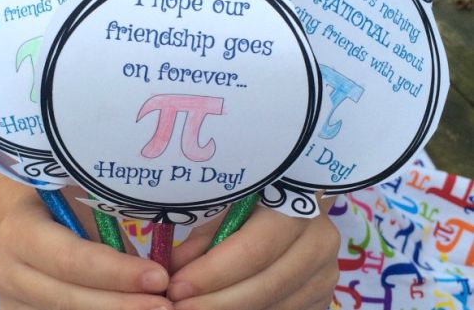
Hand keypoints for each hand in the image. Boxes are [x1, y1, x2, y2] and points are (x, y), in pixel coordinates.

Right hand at [0, 195, 172, 309]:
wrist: (28, 225)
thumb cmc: (66, 207)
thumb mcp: (83, 202)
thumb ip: (114, 224)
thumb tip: (170, 253)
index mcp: (20, 232)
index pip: (71, 259)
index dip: (117, 272)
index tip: (161, 277)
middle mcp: (6, 273)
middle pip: (70, 300)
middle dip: (123, 306)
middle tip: (168, 305)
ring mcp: (9, 305)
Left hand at [167, 203, 339, 309]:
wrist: (295, 208)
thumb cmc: (254, 200)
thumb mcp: (227, 207)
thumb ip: (203, 238)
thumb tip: (171, 268)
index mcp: (294, 207)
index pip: (252, 250)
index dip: (212, 274)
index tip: (176, 287)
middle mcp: (319, 241)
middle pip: (265, 285)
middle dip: (216, 302)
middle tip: (179, 307)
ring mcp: (326, 273)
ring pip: (275, 305)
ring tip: (194, 309)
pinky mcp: (324, 295)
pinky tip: (222, 309)